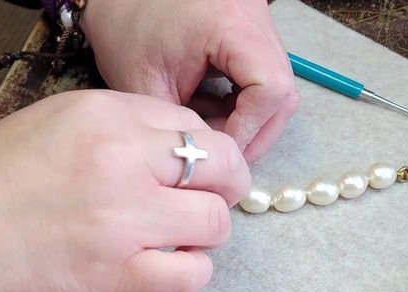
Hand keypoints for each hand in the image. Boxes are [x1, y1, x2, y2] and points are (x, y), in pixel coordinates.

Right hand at [0, 91, 249, 291]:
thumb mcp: (53, 122)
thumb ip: (119, 126)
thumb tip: (171, 148)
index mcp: (106, 116)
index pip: (194, 127)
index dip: (204, 154)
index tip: (194, 174)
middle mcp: (123, 160)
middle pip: (222, 168)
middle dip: (223, 188)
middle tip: (203, 203)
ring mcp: (123, 220)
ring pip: (215, 224)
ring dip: (204, 234)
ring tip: (176, 240)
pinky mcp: (116, 276)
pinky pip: (191, 276)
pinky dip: (188, 273)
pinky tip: (163, 269)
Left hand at [81, 0, 298, 160]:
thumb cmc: (125, 27)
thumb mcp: (147, 86)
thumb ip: (184, 127)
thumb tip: (212, 156)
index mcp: (230, 24)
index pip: (269, 88)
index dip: (248, 127)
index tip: (222, 149)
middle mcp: (253, 18)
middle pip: (282, 91)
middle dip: (255, 130)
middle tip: (226, 154)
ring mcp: (254, 23)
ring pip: (275, 86)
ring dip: (250, 118)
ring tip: (214, 132)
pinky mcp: (246, 31)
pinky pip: (260, 75)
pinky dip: (242, 100)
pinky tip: (213, 110)